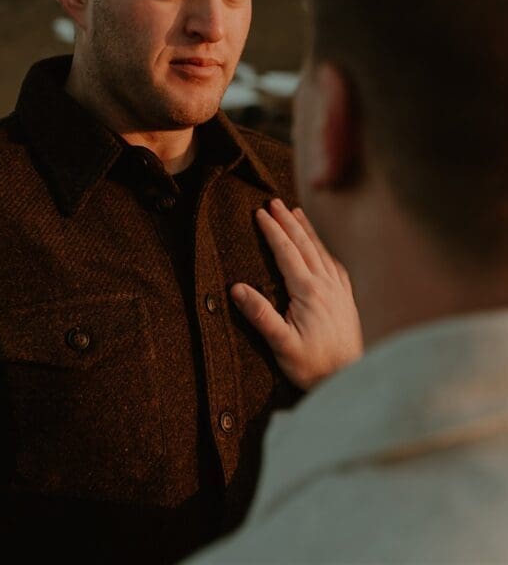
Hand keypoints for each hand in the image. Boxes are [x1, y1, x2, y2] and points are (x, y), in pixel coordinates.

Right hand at [231, 197, 362, 390]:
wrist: (348, 380)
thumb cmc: (312, 367)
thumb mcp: (281, 345)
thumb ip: (260, 315)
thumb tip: (236, 288)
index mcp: (308, 292)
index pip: (286, 252)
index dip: (273, 231)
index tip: (260, 212)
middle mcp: (326, 286)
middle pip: (304, 245)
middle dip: (287, 222)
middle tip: (274, 202)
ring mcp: (338, 291)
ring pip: (321, 251)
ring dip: (306, 230)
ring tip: (295, 213)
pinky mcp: (346, 300)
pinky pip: (334, 266)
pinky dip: (324, 250)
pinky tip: (321, 248)